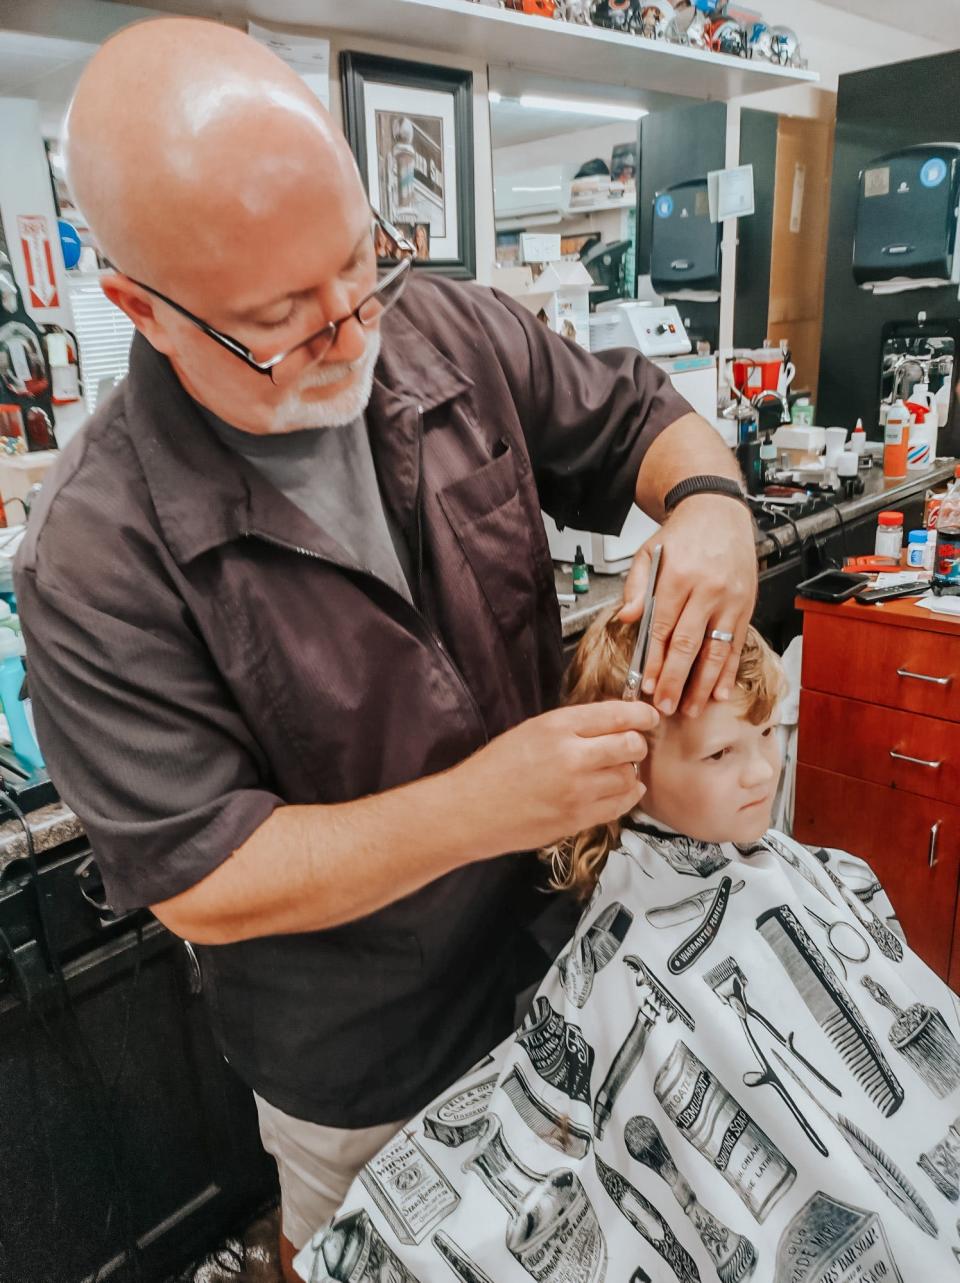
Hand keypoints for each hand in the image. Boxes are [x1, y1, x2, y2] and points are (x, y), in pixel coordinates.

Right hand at [458, 701, 658, 855]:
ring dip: (629, 771)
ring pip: (629, 776)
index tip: (649, 716)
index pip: (617, 714)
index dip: (642, 714)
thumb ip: (573, 725)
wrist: (470, 810)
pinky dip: (627, 795)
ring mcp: (578, 790)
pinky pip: (620, 805)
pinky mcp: (579, 818)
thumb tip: (614, 721)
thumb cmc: (495, 769)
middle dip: (637, 744)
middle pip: (631, 745)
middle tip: (632, 745)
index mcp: (557, 726)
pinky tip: (620, 790)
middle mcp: (572, 756)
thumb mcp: (532, 730)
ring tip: (616, 770)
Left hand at [619, 496, 756, 716]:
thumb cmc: (682, 535)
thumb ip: (636, 588)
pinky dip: (729, 671)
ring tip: (691, 707)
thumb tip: (627, 619)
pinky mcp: (746, 606)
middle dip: (676, 680)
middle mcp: (706, 590)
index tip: (647, 685)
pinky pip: (737, 645)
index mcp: (677, 577)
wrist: (718, 511)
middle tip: (666, 706)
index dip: (654, 661)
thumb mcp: (647, 553)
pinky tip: (721, 691)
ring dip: (703, 684)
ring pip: (716, 650)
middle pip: (688, 644)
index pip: (662, 628)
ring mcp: (730, 599)